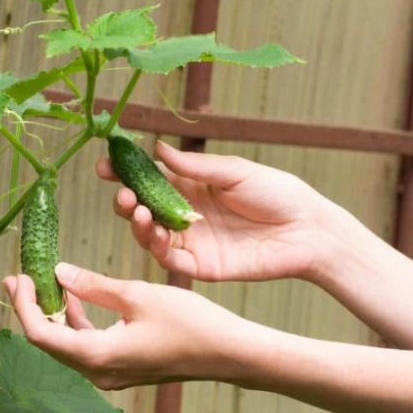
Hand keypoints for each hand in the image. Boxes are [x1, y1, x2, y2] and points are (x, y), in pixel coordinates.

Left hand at [3, 263, 256, 389]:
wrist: (228, 353)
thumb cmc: (189, 323)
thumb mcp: (137, 295)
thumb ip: (93, 284)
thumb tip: (59, 272)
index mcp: (98, 356)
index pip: (41, 334)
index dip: (24, 305)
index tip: (19, 276)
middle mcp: (99, 373)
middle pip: (49, 343)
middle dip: (33, 308)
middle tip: (22, 277)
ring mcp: (112, 375)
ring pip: (68, 345)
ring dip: (55, 315)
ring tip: (46, 283)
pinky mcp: (124, 369)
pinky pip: (87, 347)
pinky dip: (77, 323)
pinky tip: (77, 299)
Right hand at [97, 141, 338, 281]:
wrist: (308, 231)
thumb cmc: (278, 193)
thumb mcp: (234, 171)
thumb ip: (194, 166)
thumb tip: (156, 147)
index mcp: (192, 185)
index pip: (150, 178)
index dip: (126, 173)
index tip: (105, 166)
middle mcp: (185, 213)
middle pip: (142, 208)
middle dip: (125, 200)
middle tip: (121, 193)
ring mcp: (191, 240)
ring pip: (149, 235)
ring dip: (136, 223)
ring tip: (136, 210)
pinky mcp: (201, 265)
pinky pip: (169, 259)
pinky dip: (157, 247)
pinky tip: (156, 232)